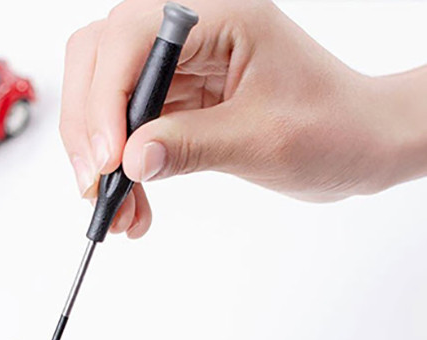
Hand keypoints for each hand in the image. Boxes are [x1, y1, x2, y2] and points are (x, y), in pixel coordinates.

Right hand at [60, 0, 426, 237]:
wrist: (359, 144)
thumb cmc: (334, 127)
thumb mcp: (263, 139)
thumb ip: (192, 146)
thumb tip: (129, 161)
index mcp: (221, 16)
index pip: (130, 37)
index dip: (106, 97)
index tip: (108, 160)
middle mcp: (192, 33)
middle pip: (99, 58)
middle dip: (88, 126)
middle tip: (95, 184)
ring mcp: (180, 67)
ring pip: (105, 99)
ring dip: (99, 158)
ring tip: (116, 211)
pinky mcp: (177, 101)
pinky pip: (128, 131)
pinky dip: (122, 171)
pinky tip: (133, 205)